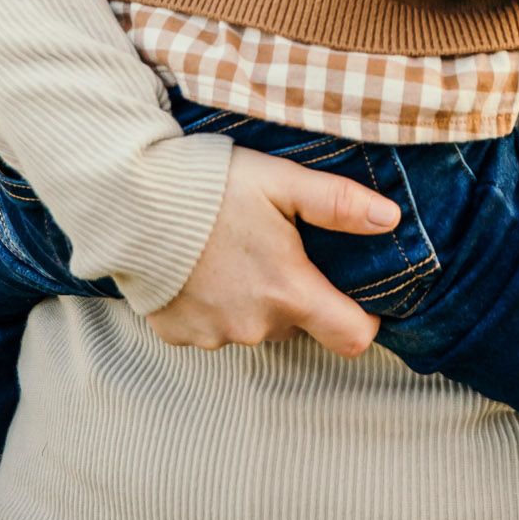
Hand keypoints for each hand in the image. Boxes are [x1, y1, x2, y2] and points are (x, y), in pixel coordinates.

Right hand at [147, 146, 400, 358]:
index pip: (352, 338)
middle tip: (274, 247)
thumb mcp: (282, 182)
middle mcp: (254, 326)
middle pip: (297, 324)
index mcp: (289, 292)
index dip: (363, 319)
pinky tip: (198, 268)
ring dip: (252, 300)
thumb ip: (339, 203)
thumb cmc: (210, 186)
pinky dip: (212, 306)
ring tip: (230, 252)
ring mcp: (213, 335)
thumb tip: (390, 219)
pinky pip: (210, 329)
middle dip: (294, 294)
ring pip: (253, 326)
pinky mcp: (177, 335)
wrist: (128, 200)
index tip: (355, 295)